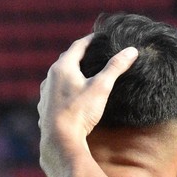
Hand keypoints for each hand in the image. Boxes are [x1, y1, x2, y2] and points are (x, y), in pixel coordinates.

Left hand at [37, 34, 137, 160]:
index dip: (90, 40)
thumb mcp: (101, 87)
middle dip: (79, 55)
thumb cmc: (80, 111)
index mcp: (63, 67)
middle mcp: (50, 77)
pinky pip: (53, 92)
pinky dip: (63, 89)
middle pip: (66, 59)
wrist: (60, 140)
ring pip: (58, 76)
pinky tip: (68, 95)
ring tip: (80, 73)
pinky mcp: (44, 107)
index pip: (78, 46)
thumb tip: (131, 50)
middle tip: (92, 52)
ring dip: (69, 72)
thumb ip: (115, 67)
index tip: (100, 37)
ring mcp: (45, 93)